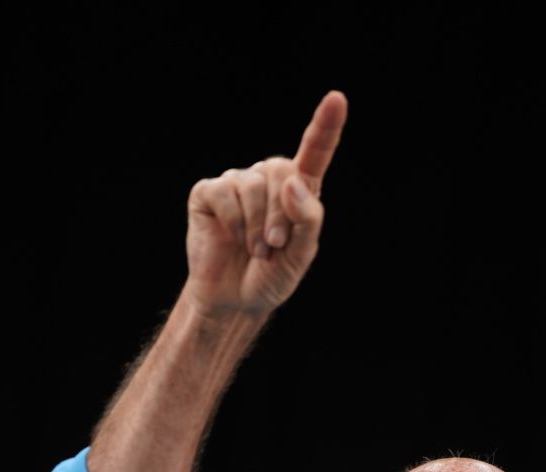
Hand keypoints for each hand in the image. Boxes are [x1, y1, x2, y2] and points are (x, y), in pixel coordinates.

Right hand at [183, 90, 347, 316]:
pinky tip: (232, 238)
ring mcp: (236, 182)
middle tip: (276, 246)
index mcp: (298, 189)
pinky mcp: (208, 192)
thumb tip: (292, 182)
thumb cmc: (271, 275)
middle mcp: (267, 178)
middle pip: (282, 172)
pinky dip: (233, 223)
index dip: (326, 126)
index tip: (336, 99)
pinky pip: (225, 195)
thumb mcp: (302, 255)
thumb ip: (308, 219)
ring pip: (253, 186)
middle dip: (282, 215)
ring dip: (257, 226)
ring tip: (256, 250)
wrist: (234, 299)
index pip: (315, 152)